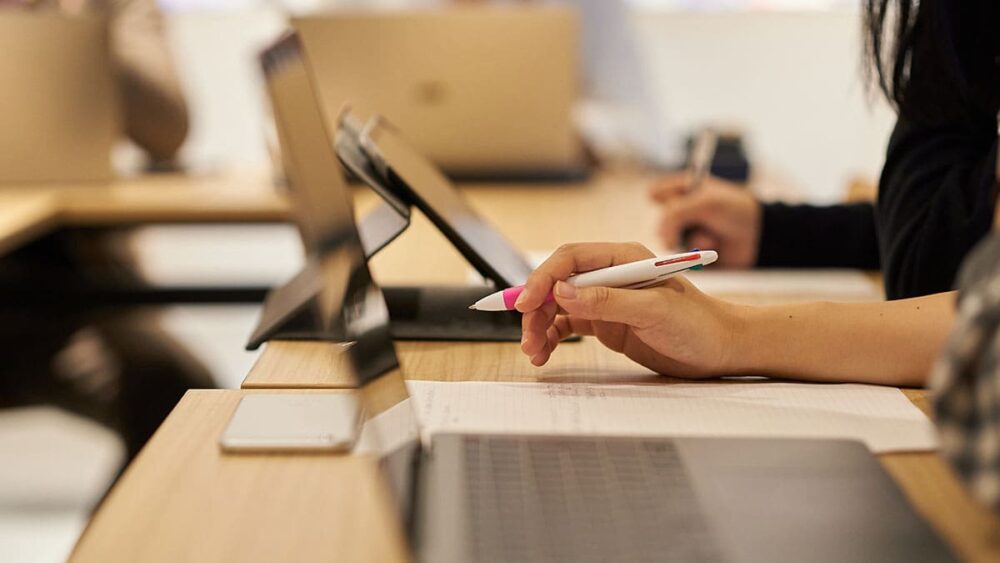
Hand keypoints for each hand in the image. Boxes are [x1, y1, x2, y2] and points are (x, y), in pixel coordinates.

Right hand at [515, 242, 746, 377]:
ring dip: (541, 326)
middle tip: (527, 337)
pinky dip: (553, 337)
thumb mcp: (654, 311)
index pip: (570, 259)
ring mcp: (607, 299)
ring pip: (558, 306)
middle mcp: (610, 275)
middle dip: (536, 309)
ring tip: (534, 352)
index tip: (525, 303)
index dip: (543, 278)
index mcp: (623, 258)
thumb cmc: (699, 324)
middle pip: (557, 283)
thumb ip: (607, 300)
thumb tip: (562, 292)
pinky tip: (545, 352)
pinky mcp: (607, 322)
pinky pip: (569, 325)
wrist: (723, 348)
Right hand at [649, 173, 761, 268]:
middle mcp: (682, 211)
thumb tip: (661, 237)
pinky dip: (695, 254)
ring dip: (690, 240)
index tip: (674, 203)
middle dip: (677, 226)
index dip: (663, 201)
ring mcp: (687, 232)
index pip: (656, 193)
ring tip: (710, 239)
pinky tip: (711, 249)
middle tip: (690, 226)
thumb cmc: (737, 210)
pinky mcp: (693, 251)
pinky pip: (681, 256)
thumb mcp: (704, 204)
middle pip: (661, 220)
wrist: (760, 236)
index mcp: (684, 190)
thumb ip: (674, 214)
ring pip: (669, 241)